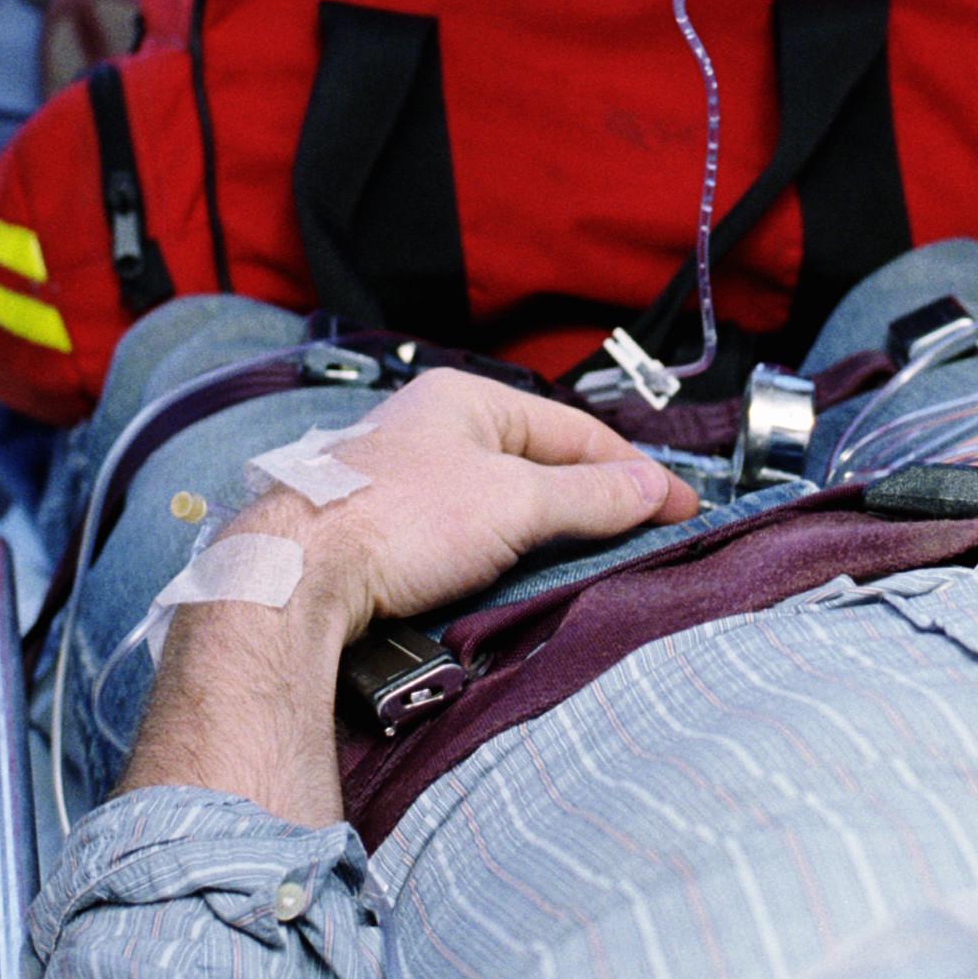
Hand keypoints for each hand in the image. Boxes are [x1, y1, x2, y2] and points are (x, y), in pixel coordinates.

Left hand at [117, 375, 692, 820]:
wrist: (299, 576)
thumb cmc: (400, 521)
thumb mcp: (516, 502)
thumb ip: (592, 495)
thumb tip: (654, 490)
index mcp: (465, 400)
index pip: (573, 430)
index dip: (633, 472)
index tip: (678, 509)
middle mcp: (430, 428)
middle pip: (535, 464)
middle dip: (587, 500)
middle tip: (638, 536)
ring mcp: (401, 478)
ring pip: (496, 501)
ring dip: (541, 531)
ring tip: (583, 560)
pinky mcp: (380, 529)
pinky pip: (460, 535)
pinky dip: (497, 553)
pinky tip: (511, 578)